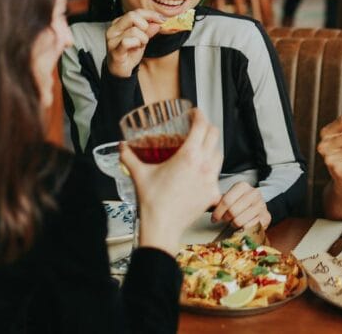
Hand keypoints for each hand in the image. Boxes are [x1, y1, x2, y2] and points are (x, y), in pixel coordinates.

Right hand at [105, 9, 164, 77]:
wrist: (120, 69)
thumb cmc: (129, 52)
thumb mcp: (142, 38)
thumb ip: (149, 30)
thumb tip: (158, 22)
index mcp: (120, 22)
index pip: (137, 12)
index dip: (151, 14)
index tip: (162, 19)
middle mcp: (114, 28)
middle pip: (132, 15)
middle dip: (145, 25)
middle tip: (147, 36)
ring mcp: (112, 39)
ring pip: (133, 30)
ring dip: (143, 38)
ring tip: (140, 45)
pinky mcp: (114, 50)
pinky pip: (127, 42)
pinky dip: (136, 45)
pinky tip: (135, 49)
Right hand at [121, 109, 221, 253]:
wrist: (162, 227)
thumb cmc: (152, 202)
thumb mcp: (139, 174)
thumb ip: (129, 157)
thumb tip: (122, 146)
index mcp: (189, 156)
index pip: (202, 126)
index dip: (199, 115)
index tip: (195, 113)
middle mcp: (204, 165)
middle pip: (214, 136)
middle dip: (207, 127)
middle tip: (198, 126)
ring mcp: (211, 179)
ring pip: (219, 154)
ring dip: (212, 146)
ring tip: (201, 146)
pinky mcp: (213, 193)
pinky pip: (217, 174)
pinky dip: (211, 168)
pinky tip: (202, 171)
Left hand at [211, 181, 271, 229]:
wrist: (257, 209)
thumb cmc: (238, 204)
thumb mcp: (228, 198)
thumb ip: (217, 200)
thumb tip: (204, 200)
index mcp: (243, 186)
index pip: (226, 200)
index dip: (218, 212)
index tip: (214, 219)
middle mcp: (254, 193)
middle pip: (232, 211)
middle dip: (225, 219)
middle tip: (225, 220)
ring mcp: (262, 205)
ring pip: (240, 220)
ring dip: (233, 224)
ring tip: (233, 222)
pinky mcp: (266, 217)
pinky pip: (248, 227)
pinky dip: (242, 229)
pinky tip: (242, 226)